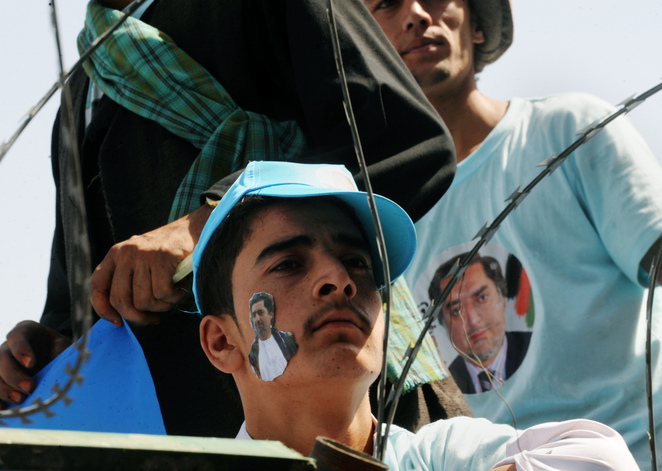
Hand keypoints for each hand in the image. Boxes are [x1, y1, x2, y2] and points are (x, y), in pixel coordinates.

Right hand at [0, 321, 70, 407]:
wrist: (59, 359)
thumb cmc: (61, 349)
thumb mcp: (65, 347)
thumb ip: (62, 353)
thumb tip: (65, 370)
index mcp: (26, 331)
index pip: (16, 336)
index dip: (20, 349)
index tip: (31, 363)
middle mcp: (9, 346)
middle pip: (1, 358)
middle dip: (13, 375)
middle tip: (29, 387)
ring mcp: (3, 364)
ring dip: (4, 389)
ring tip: (20, 400)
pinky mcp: (2, 380)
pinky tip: (6, 408)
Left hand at [90, 204, 213, 325]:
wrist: (191, 230)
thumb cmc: (167, 254)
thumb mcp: (140, 262)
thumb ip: (129, 283)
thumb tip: (123, 318)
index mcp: (115, 254)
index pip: (97, 285)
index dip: (104, 308)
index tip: (118, 322)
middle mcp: (125, 253)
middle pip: (120, 300)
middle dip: (137, 317)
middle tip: (152, 319)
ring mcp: (143, 255)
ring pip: (143, 301)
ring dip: (161, 307)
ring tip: (171, 297)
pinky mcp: (161, 257)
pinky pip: (162, 293)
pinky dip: (174, 298)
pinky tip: (180, 289)